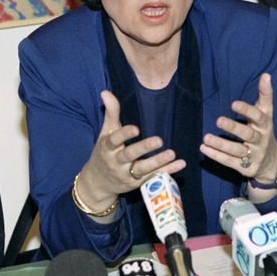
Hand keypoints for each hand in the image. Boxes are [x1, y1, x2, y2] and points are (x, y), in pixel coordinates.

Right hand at [76, 90, 185, 210]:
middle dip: (144, 149)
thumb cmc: (103, 153)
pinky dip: (167, 171)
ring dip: (158, 162)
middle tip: (159, 140)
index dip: (124, 134)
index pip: (114, 140)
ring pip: (143, 169)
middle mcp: (116, 162)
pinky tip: (180, 164)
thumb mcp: (104, 133)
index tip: (135, 128)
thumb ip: (110, 113)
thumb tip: (106, 92)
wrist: (97, 182)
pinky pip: (153, 177)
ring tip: (172, 153)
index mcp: (107, 148)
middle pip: (130, 155)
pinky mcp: (137, 184)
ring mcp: (126, 174)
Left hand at [200, 73, 276, 187]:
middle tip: (218, 120)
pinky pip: (230, 162)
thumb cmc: (263, 132)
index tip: (233, 103)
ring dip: (221, 144)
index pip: (258, 116)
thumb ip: (265, 95)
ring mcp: (254, 155)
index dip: (246, 110)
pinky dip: (216, 156)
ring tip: (205, 138)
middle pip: (247, 134)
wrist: (272, 163)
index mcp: (265, 125)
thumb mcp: (266, 114)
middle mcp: (261, 140)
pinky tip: (204, 148)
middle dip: (233, 128)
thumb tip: (266, 74)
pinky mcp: (246, 168)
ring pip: (237, 150)